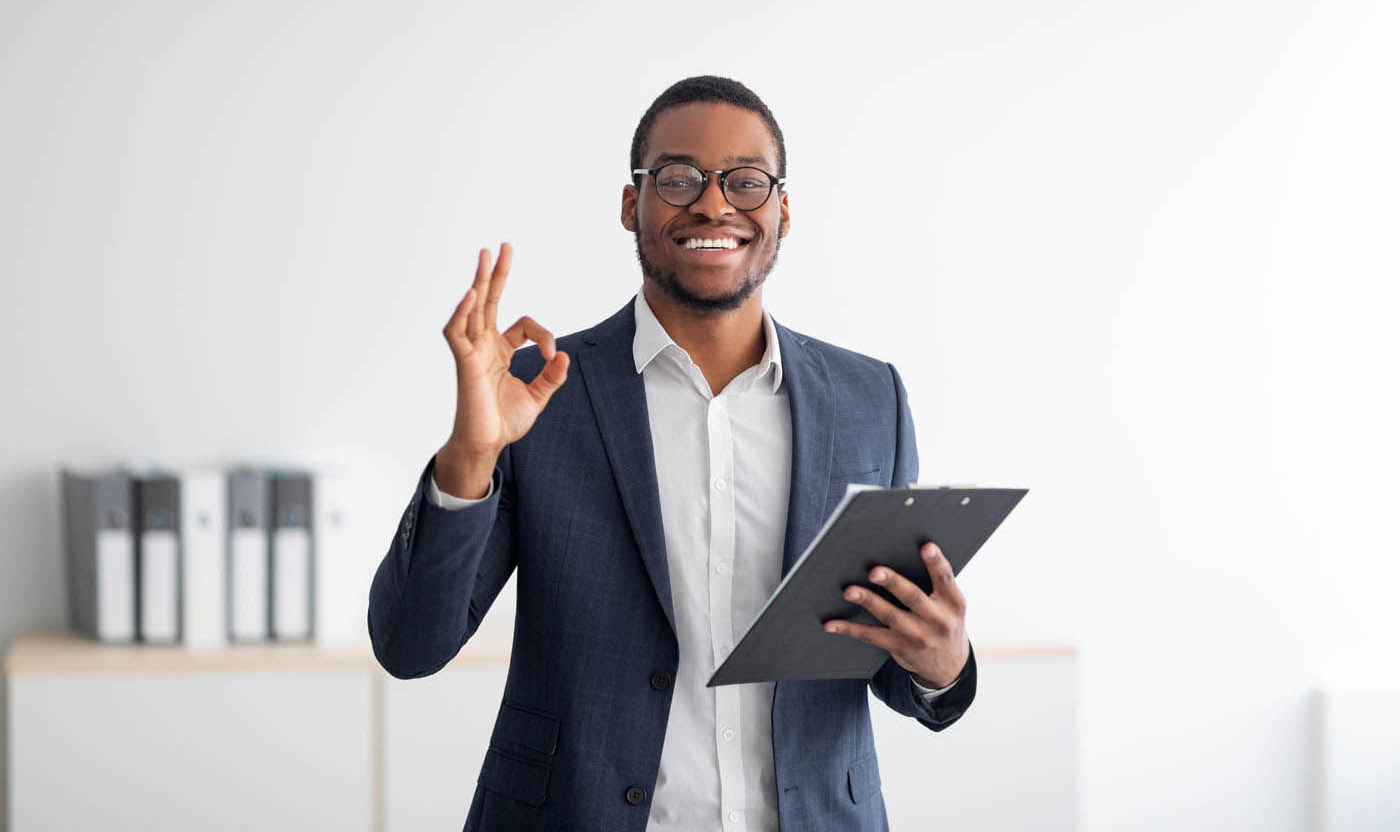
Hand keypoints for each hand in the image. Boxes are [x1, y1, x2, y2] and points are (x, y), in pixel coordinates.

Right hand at [437, 243, 568, 496]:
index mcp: (500, 352)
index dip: (543, 335)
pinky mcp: (464, 364)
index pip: (523, 326)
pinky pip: (456, 333)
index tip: (553, 355)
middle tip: (503, 247)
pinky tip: (471, 294)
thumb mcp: (538, 397)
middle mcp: (484, 347)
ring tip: (485, 256)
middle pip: (490, 302)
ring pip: (473, 309)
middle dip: (497, 274)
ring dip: (479, 282)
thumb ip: (551, 377)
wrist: (486, 445)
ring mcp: (472, 353)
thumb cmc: (503, 422)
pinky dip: (461, 313)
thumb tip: (564, 356)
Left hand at [823, 541, 969, 688]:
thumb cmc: (943, 621)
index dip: (936, 563)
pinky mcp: (900, 648)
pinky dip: (849, 628)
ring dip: (868, 601)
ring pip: (890, 616)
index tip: (926, 546)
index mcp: (953, 602)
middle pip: (913, 597)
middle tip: (875, 571)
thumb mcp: (950, 604)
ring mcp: (918, 636)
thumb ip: (935, 584)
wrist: (949, 665)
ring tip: (849, 591)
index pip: (945, 578)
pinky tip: (832, 623)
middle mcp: (938, 620)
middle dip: (893, 583)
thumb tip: (899, 552)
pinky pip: (871, 636)